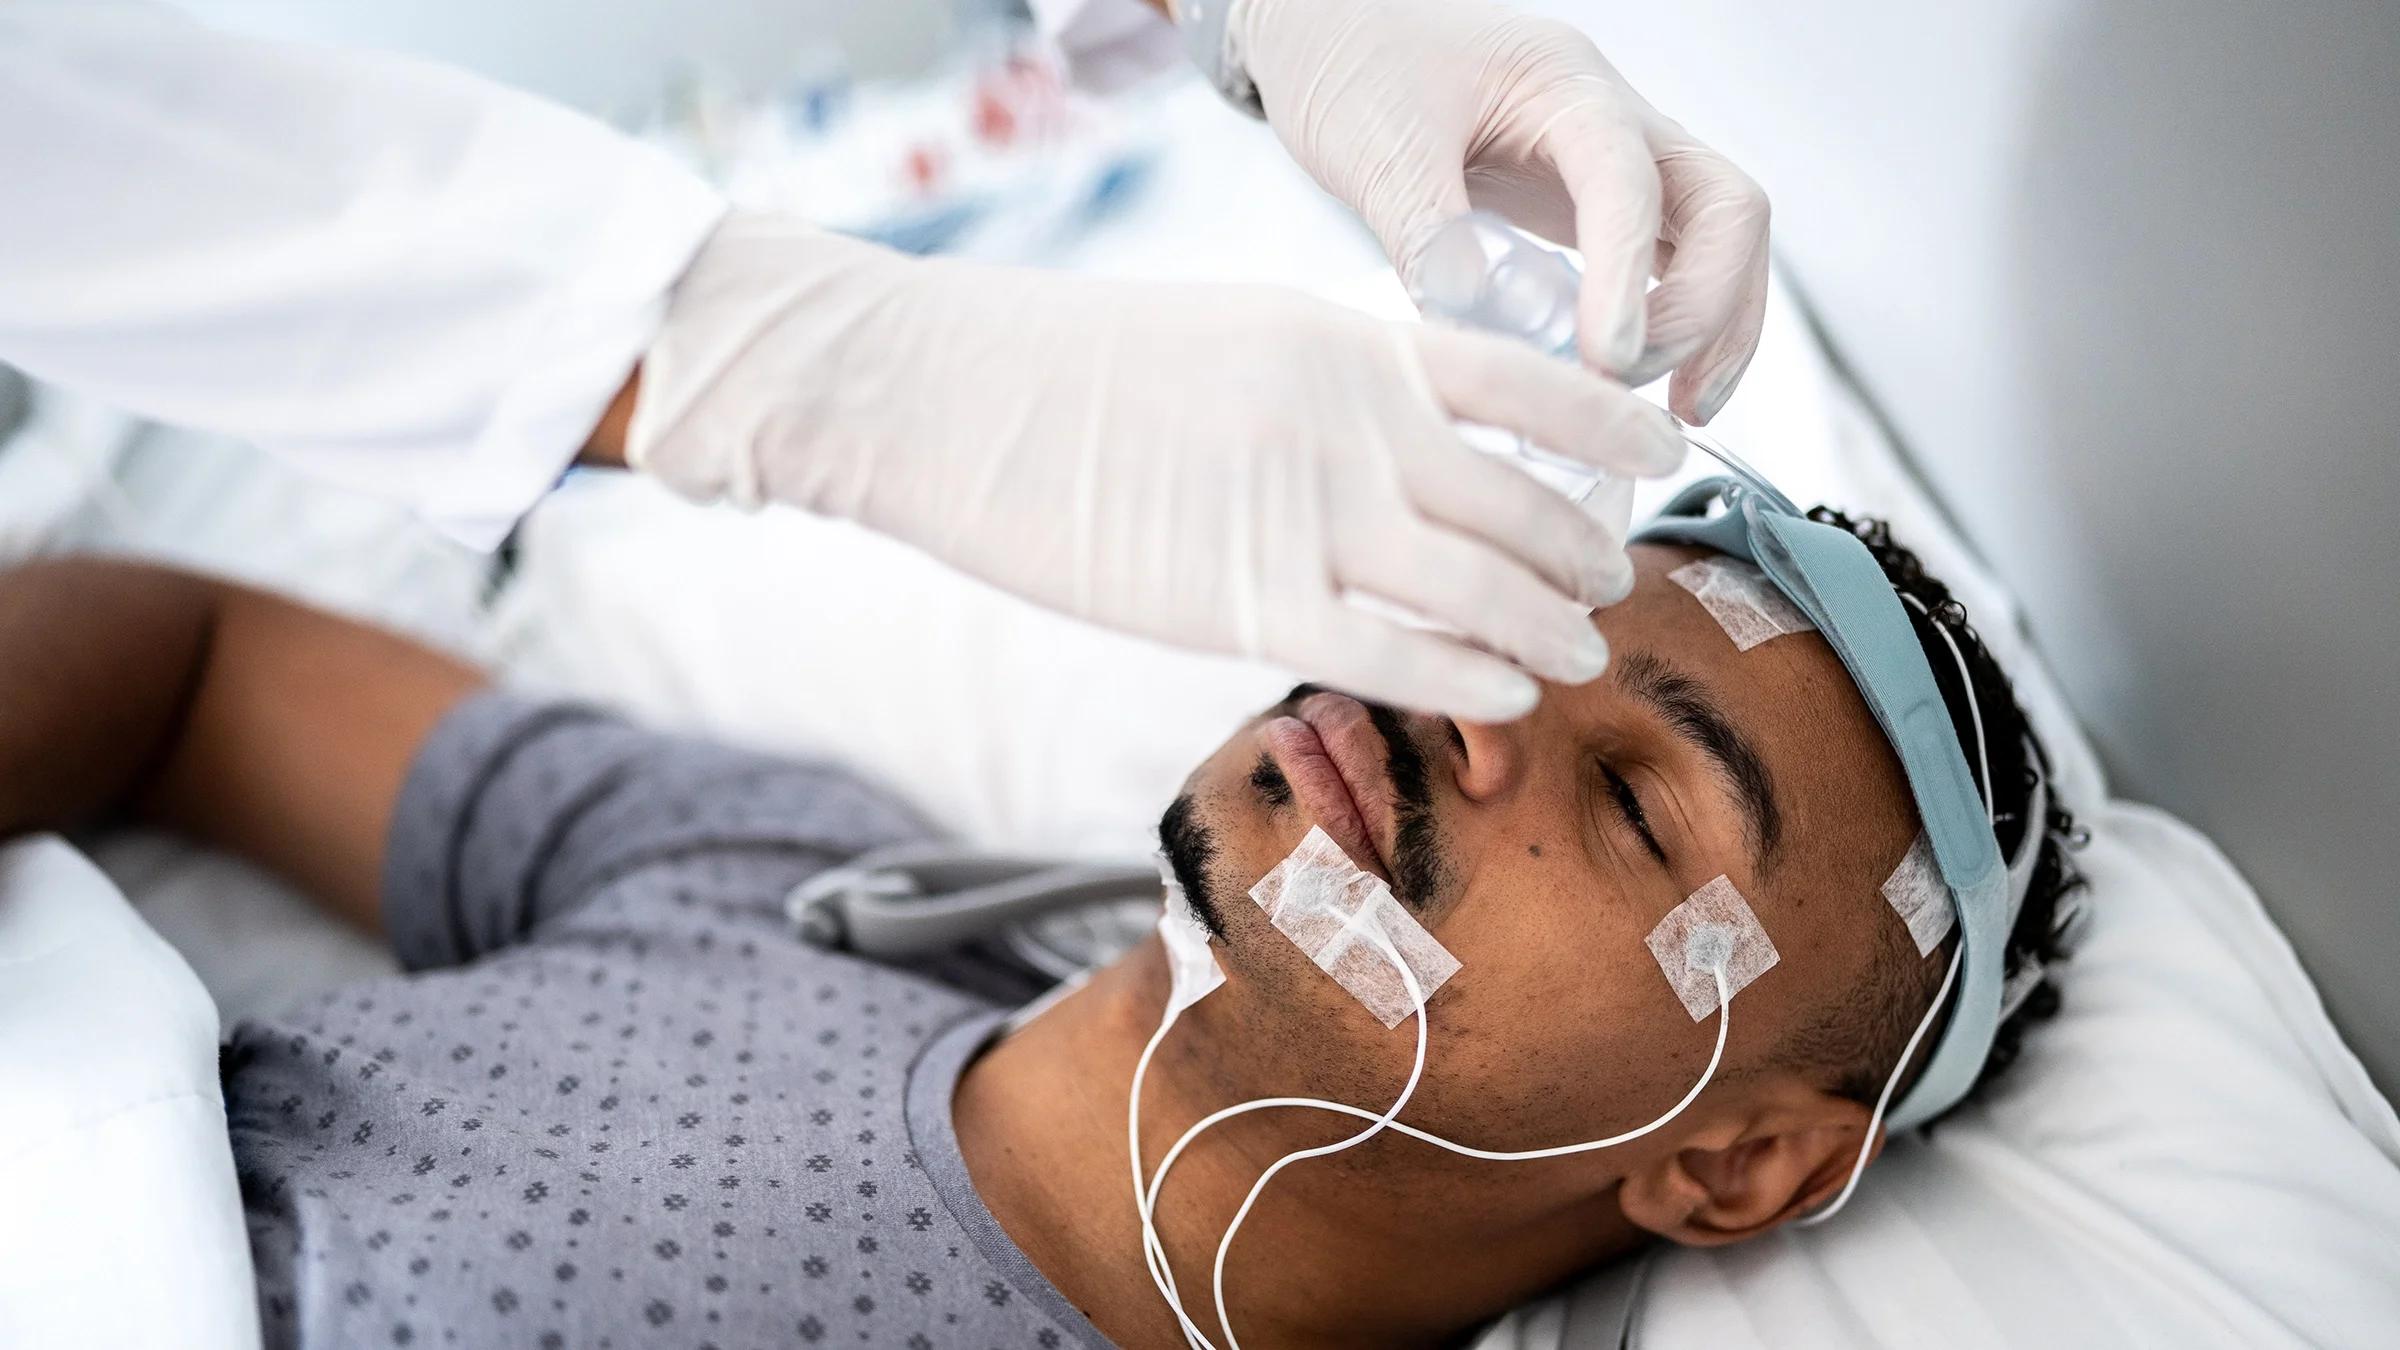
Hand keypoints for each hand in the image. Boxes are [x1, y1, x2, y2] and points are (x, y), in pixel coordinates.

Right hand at [628, 213, 1685, 721]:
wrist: (948, 396)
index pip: (1529, 381)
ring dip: (1549, 626)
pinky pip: (1393, 656)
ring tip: (1580, 651)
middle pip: (1520, 502)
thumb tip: (1410, 439)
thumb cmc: (1073, 363)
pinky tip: (1509, 693)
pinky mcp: (1240, 607)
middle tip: (1611, 582)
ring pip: (1478, 588)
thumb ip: (1338, 388)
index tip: (1660, 454)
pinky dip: (1469, 678)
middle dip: (1583, 552)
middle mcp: (1348, 428)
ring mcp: (1300, 519)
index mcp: (1347, 345)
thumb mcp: (1238, 334)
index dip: (1612, 428)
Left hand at [1233, 0, 1770, 421]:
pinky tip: (1644, 383)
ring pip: (1719, 239)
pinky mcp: (1598, 206)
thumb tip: (1473, 318)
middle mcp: (1615, 119)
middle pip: (1726, 208)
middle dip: (1705, 308)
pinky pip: (1675, 263)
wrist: (1342, 33)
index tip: (1606, 358)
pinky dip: (1680, 326)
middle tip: (1632, 388)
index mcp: (1563, 85)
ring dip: (1715, 327)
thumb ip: (1427, 231)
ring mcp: (1618, 163)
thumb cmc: (1360, 61)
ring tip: (1677, 412)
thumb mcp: (1378, 145)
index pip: (1629, 180)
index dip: (1628, 276)